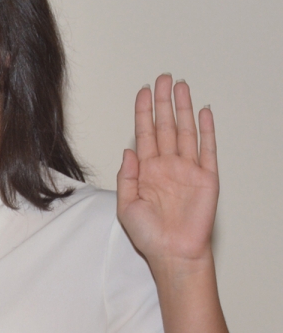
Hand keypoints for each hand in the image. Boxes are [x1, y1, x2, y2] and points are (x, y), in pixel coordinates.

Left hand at [116, 75, 217, 271]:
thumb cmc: (149, 235)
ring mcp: (187, 169)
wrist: (173, 253)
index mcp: (146, 170)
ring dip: (183, 108)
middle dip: (163, 101)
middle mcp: (167, 165)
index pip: (143, 132)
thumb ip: (127, 175)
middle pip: (165, 125)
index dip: (143, 111)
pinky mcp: (207, 178)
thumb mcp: (126, 204)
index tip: (143, 91)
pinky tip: (204, 112)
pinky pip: (207, 149)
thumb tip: (128, 149)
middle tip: (163, 78)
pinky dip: (206, 130)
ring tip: (181, 86)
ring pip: (185, 130)